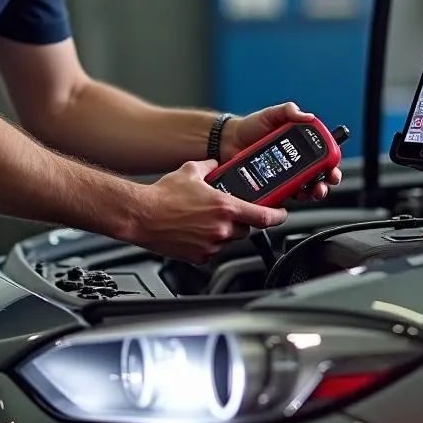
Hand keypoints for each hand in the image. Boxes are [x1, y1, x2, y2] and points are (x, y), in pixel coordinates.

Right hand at [132, 159, 287, 263]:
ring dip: (223, 231)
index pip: (264, 217)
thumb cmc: (163, 195)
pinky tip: (194, 231)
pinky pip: (212, 250)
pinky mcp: (199, 257)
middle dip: (241, 221)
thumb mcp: (191, 170)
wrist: (141, 215)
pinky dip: (208, 242)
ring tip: (204, 220)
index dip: (277, 216)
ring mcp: (211, 245)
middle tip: (228, 212)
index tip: (281, 214)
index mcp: (225, 207)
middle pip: (246, 229)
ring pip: (228, 240)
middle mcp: (221, 228)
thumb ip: (211, 166)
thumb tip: (216, 165)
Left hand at [222, 102, 342, 201]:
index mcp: (300, 145)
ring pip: (306, 188)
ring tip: (311, 192)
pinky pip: (285, 195)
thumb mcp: (271, 114)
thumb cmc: (249, 127)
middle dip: (325, 183)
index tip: (332, 167)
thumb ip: (288, 111)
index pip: (323, 155)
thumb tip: (307, 116)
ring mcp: (285, 175)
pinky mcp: (273, 186)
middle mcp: (295, 161)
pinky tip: (292, 195)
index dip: (332, 163)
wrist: (227, 142)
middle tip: (323, 183)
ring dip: (313, 193)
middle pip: (318, 176)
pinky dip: (292, 197)